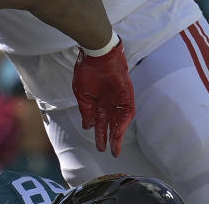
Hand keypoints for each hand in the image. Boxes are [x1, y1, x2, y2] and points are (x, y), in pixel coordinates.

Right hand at [71, 40, 134, 156]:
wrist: (97, 56)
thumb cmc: (86, 71)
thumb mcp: (81, 94)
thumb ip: (86, 111)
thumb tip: (88, 126)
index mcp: (97, 102)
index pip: (99, 122)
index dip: (99, 135)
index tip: (99, 147)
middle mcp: (109, 103)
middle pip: (110, 125)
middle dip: (110, 139)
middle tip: (110, 153)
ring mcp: (118, 100)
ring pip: (120, 121)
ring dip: (118, 135)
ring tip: (115, 148)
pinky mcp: (127, 96)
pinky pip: (127, 112)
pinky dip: (122, 123)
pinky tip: (117, 132)